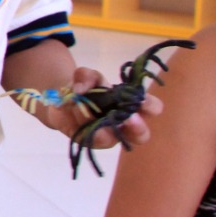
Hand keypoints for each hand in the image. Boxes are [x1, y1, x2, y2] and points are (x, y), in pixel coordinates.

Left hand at [42, 66, 162, 148]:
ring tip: (82, 106)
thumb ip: (86, 76)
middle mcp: (124, 126)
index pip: (153, 109)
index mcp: (132, 107)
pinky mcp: (87, 140)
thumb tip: (81, 89)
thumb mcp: (87, 77)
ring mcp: (107, 136)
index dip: (150, 106)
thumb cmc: (87, 89)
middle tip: (127, 119)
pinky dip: (77, 119)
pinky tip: (72, 108)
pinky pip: (86, 135)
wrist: (62, 100)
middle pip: (141, 136)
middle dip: (137, 128)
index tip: (141, 100)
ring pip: (108, 138)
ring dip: (96, 122)